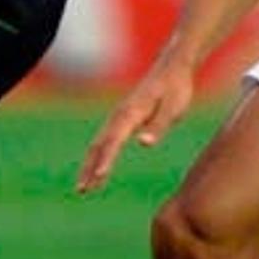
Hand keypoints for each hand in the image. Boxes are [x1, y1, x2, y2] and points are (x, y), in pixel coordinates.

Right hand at [75, 52, 196, 194]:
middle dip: (89, 168)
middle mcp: (120, 115)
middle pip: (99, 145)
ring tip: (85, 188)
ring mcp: (119, 117)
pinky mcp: (122, 119)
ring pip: (99, 144)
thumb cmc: (176, 89)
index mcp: (131, 113)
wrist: (172, 68)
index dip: (106, 160)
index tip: (99, 177)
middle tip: (82, 190)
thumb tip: (144, 143)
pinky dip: (98, 157)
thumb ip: (158, 125)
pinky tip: (98, 171)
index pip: (114, 140)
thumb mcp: (173, 108)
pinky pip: (106, 141)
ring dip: (90, 165)